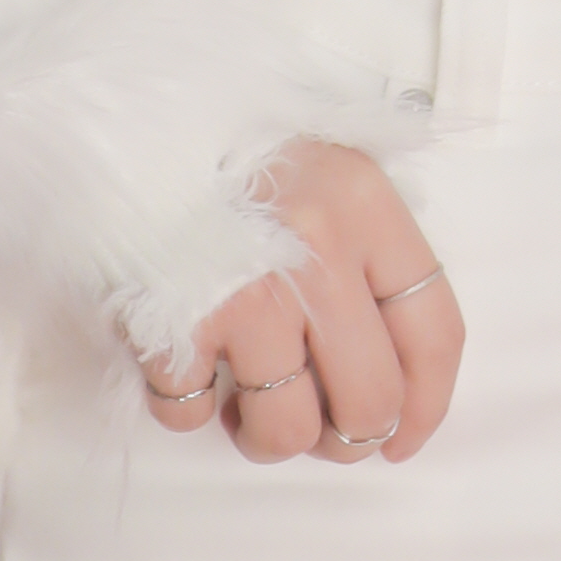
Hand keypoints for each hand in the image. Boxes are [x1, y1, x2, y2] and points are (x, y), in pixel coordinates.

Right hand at [138, 140, 462, 468]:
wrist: (125, 123)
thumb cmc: (233, 156)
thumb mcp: (324, 171)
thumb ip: (370, 251)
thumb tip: (398, 371)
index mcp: (366, 205)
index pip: (435, 331)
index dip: (427, 403)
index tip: (404, 437)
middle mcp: (317, 251)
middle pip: (369, 398)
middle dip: (349, 437)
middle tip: (320, 428)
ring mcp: (246, 291)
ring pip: (285, 429)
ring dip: (267, 434)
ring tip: (247, 397)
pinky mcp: (174, 323)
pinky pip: (192, 415)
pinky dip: (188, 406)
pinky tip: (190, 364)